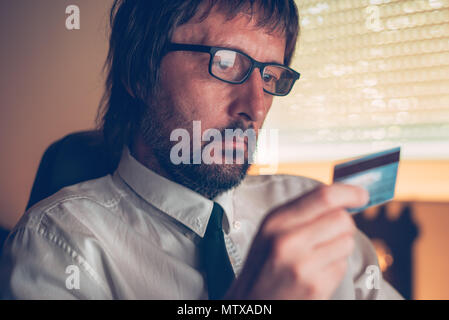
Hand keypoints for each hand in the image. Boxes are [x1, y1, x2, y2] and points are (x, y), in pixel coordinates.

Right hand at [225, 183, 368, 299]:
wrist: (254, 300)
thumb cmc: (265, 262)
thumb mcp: (272, 230)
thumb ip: (302, 211)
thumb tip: (342, 197)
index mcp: (277, 220)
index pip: (324, 197)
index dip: (349, 192)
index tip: (362, 194)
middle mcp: (288, 240)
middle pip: (342, 218)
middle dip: (344, 224)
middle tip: (332, 232)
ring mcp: (303, 265)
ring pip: (347, 241)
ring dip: (340, 246)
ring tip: (318, 255)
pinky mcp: (316, 286)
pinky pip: (343, 265)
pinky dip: (335, 266)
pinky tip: (317, 270)